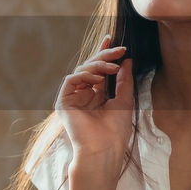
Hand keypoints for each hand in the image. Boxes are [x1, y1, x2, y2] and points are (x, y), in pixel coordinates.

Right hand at [56, 35, 133, 165]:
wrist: (104, 149)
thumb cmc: (115, 131)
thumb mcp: (124, 100)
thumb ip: (124, 80)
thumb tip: (127, 60)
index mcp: (95, 96)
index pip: (98, 70)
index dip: (103, 54)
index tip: (112, 39)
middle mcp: (82, 95)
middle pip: (90, 68)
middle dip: (104, 56)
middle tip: (120, 49)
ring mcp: (72, 98)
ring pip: (81, 71)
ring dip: (98, 65)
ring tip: (113, 68)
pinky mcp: (63, 101)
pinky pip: (71, 79)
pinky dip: (85, 75)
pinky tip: (99, 78)